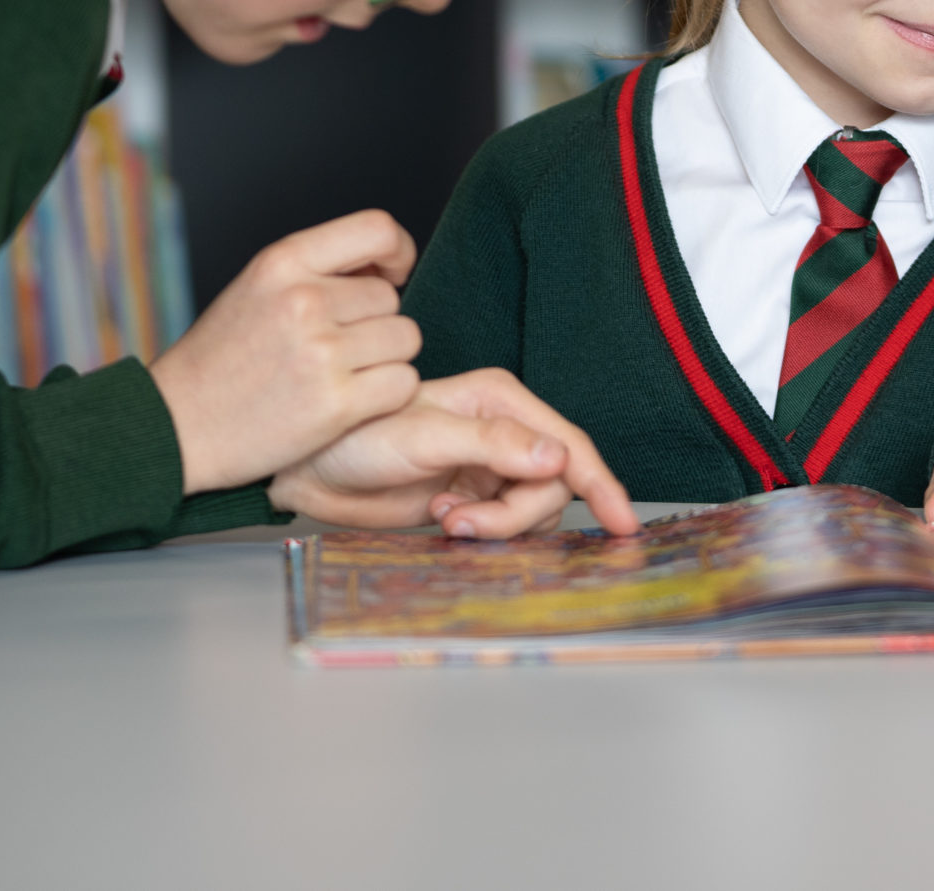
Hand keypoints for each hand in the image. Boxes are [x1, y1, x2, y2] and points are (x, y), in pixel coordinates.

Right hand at [148, 210, 421, 494]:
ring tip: (339, 375)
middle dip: (374, 323)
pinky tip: (349, 402)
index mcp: (281, 262)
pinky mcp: (335, 405)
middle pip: (391, 298)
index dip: (397, 252)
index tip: (392, 275)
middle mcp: (303, 300)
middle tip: (334, 348)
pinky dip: (386, 396)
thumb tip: (388, 263)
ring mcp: (321, 352)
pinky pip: (403, 384)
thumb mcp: (257, 289)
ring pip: (405, 340)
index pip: (378, 230)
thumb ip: (317, 270)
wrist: (176, 429)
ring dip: (385, 360)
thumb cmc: (221, 360)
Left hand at [269, 369, 640, 538]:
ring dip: (498, 525)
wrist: (311, 470)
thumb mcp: (424, 437)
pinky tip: (444, 521)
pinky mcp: (473, 498)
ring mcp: (489, 467)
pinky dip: (485, 533)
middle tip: (465, 522)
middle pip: (553, 485)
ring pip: (533, 510)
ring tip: (447, 518)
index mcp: (499, 400)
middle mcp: (503, 430)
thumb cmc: (356, 437)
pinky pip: (506, 525)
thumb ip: (493, 445)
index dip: (599, 483)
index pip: (567, 444)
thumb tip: (558, 458)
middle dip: (518, 513)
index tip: (621, 522)